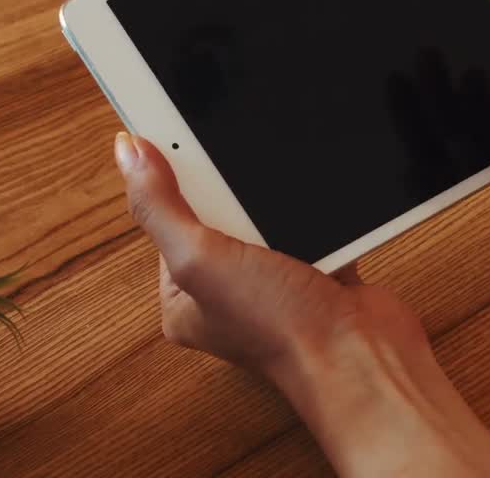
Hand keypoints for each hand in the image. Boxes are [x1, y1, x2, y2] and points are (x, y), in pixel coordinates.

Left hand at [113, 132, 489, 476]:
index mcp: (183, 297)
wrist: (362, 355)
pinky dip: (319, 213)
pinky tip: (320, 214)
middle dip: (233, 190)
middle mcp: (227, 291)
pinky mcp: (319, 270)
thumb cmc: (282, 330)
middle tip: (241, 180)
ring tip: (282, 205)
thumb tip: (127, 152)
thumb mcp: (201, 260)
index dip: (173, 179)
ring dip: (278, 202)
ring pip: (267, 216)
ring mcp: (276, 281)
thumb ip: (160, 206)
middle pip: (219, 212)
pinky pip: (312, 223)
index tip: (176, 134)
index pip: (168, 219)